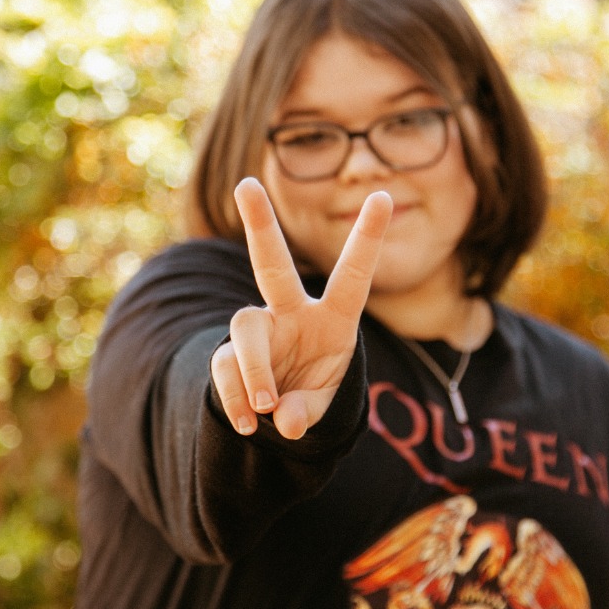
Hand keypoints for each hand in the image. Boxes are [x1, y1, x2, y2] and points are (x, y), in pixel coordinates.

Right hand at [210, 177, 391, 439]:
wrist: (277, 416)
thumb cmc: (312, 395)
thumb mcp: (323, 405)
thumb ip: (308, 411)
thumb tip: (282, 418)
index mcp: (334, 318)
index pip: (353, 275)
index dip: (367, 238)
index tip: (383, 195)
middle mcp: (292, 313)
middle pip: (273, 265)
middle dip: (260, 224)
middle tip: (245, 185)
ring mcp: (258, 330)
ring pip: (245, 328)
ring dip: (255, 371)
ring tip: (265, 409)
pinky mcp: (228, 353)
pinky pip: (225, 367)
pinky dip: (235, 399)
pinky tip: (249, 423)